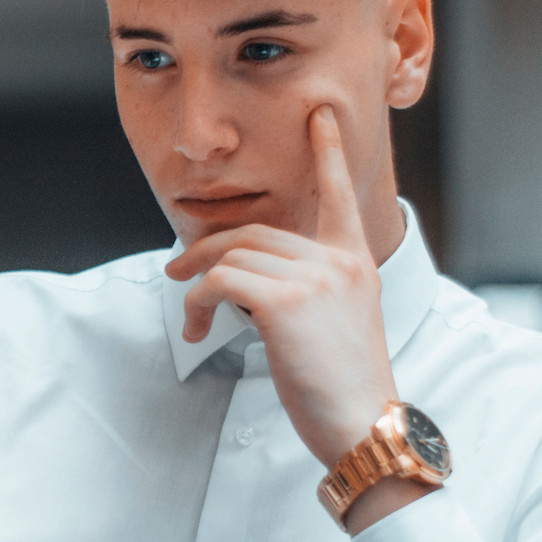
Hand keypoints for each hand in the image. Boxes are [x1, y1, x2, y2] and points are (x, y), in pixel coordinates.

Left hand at [164, 106, 398, 471]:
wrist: (364, 426)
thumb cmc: (344, 386)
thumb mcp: (334, 324)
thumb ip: (305, 288)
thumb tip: (241, 278)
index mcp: (356, 262)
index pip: (340, 196)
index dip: (327, 153)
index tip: (318, 116)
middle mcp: (339, 261)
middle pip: (254, 233)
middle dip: (207, 251)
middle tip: (177, 272)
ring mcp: (315, 277)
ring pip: (232, 257)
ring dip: (198, 287)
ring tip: (195, 321)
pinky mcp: (287, 301)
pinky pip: (220, 283)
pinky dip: (198, 304)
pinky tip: (200, 330)